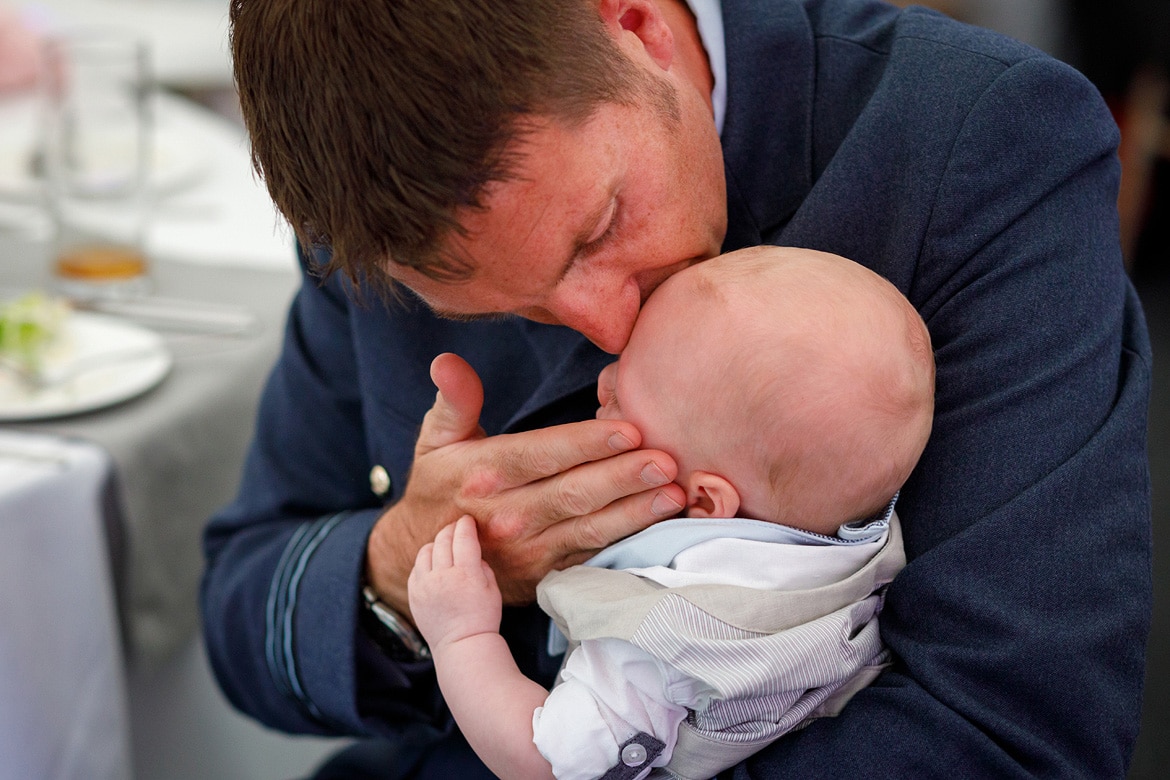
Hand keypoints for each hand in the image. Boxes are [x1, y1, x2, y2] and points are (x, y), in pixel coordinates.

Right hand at [367, 353, 685, 615]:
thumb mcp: (435, 441)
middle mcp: (508, 514)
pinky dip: (626, 542)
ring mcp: (529, 550)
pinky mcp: (545, 575)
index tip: (629, 429)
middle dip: (624, 476)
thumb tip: (447, 361)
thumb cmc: (439, 490)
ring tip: (675, 493)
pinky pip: (591, 557)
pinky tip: (659, 527)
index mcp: (485, 473)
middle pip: (574, 493)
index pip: (543, 454)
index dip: (587, 444)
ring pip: (589, 529)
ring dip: (635, 512)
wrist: (424, 561)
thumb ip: (453, 401)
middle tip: (666, 460)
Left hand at [408, 516, 501, 649]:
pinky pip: (416, 568)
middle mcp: (443, 577)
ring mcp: (425, 586)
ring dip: (436, 543)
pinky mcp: (414, 594)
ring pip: (426, 551)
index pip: (463, 538)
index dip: (466, 525)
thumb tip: (472, 550)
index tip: (468, 520)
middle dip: (451, 529)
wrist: (462, 645)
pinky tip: (433, 563)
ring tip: (443, 544)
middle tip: (457, 527)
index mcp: (466, 575)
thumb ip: (481, 565)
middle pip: (443, 540)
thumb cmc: (482, 618)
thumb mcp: (492, 589)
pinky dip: (424, 561)